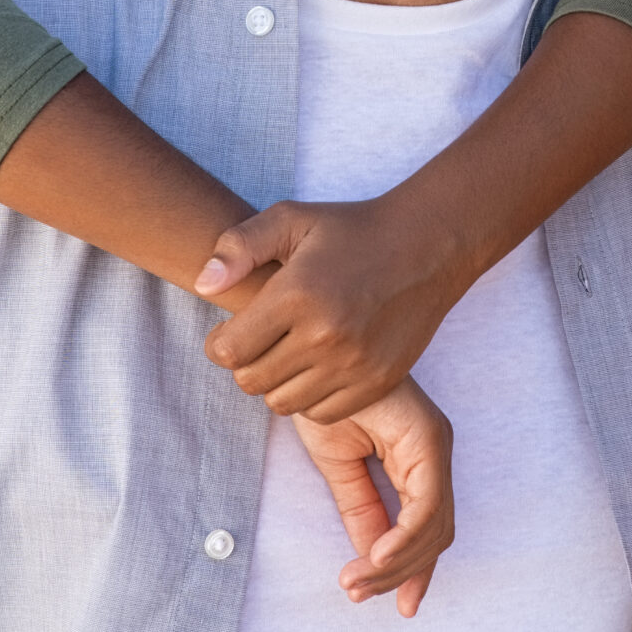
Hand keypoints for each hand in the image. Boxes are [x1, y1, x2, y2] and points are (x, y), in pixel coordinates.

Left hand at [197, 196, 469, 422]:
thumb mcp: (291, 219)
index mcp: (297, 294)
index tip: (234, 329)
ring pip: (283, 403)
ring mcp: (355, 364)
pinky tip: (319, 365)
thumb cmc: (351, 230)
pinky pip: (322, 412)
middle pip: (251, 382)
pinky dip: (312, 396)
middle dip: (247, 363)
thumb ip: (238, 247)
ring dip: (278, 382)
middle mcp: (326, 335)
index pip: (228, 352)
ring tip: (291, 351)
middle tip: (263, 340)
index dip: (220, 342)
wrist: (429, 245)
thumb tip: (203, 286)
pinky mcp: (379, 382)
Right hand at [290, 376, 456, 617]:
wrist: (307, 355)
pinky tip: (373, 557)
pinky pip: (426, 503)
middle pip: (435, 534)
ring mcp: (434, 442)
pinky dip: (404, 539)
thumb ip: (362, 509)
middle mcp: (434, 450)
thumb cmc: (321, 399)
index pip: (430, 528)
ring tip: (354, 581)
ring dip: (396, 564)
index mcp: (419, 457)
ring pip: (434, 526)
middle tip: (356, 592)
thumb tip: (374, 561)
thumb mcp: (339, 466)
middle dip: (400, 574)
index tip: (391, 604)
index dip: (414, 570)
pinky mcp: (425, 437)